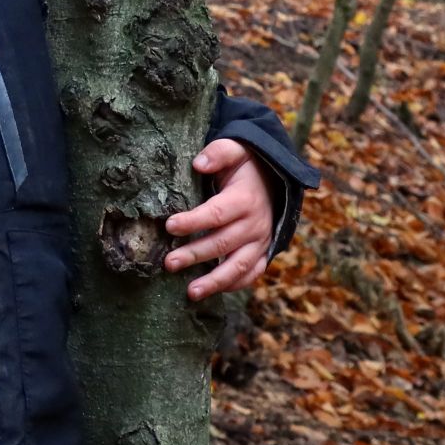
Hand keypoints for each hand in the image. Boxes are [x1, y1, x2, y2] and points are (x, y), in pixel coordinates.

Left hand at [163, 139, 274, 300]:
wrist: (275, 179)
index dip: (194, 220)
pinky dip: (234, 285)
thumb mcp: (235, 151)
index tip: (169, 225)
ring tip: (190, 293)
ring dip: (215, 281)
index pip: (217, 213)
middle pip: (223, 243)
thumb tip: (199, 164)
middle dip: (195, 255)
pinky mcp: (262, 252)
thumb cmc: (245, 166)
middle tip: (169, 263)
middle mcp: (255, 224)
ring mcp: (261, 241)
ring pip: (239, 266)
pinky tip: (212, 293)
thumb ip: (218, 153)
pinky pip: (251, 273)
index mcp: (245, 199)